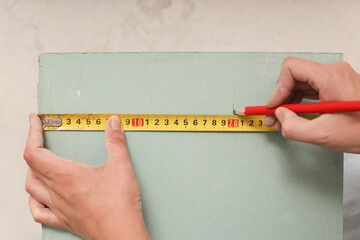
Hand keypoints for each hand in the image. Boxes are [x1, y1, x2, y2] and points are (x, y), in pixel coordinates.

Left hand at [24, 114, 150, 239]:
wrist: (121, 234)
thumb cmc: (119, 205)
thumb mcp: (121, 166)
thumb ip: (115, 141)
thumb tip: (113, 123)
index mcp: (66, 176)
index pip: (34, 151)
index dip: (31, 133)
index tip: (34, 121)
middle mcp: (57, 192)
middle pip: (31, 167)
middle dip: (34, 147)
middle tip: (42, 137)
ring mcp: (59, 208)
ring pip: (31, 188)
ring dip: (31, 172)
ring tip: (39, 163)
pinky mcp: (65, 220)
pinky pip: (39, 212)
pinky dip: (34, 201)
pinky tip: (40, 197)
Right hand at [264, 57, 359, 152]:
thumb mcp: (324, 135)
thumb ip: (294, 127)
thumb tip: (280, 117)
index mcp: (330, 77)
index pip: (291, 69)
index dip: (278, 89)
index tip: (273, 106)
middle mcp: (333, 72)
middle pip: (294, 77)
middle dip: (280, 98)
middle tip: (272, 116)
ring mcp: (336, 77)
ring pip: (300, 83)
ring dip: (288, 101)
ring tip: (281, 120)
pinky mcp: (337, 85)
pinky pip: (310, 89)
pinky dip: (299, 102)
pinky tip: (294, 116)